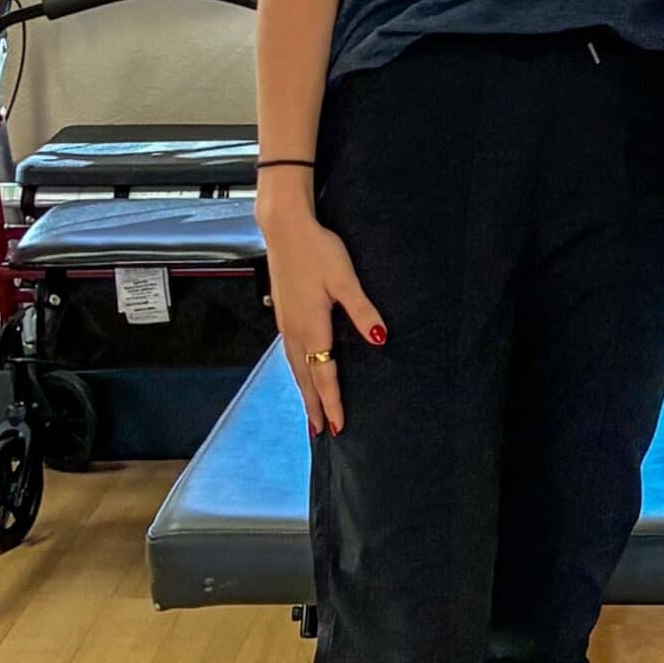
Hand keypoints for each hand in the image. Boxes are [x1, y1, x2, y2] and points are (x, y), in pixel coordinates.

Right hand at [256, 190, 385, 437]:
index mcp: (311, 326)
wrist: (285, 228)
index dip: (331, 401)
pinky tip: (302, 372)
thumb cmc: (318, 251)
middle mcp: (294, 330)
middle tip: (321, 433)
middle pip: (305, 377)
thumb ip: (363, 311)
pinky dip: (298, 371)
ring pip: (295, 367)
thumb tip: (380, 339)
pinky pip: (290, 353)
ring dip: (304, 391)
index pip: (323, 374)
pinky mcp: (283, 313)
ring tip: (311, 412)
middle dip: (314, 406)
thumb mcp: (345, 279)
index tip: (338, 426)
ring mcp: (285, 322)